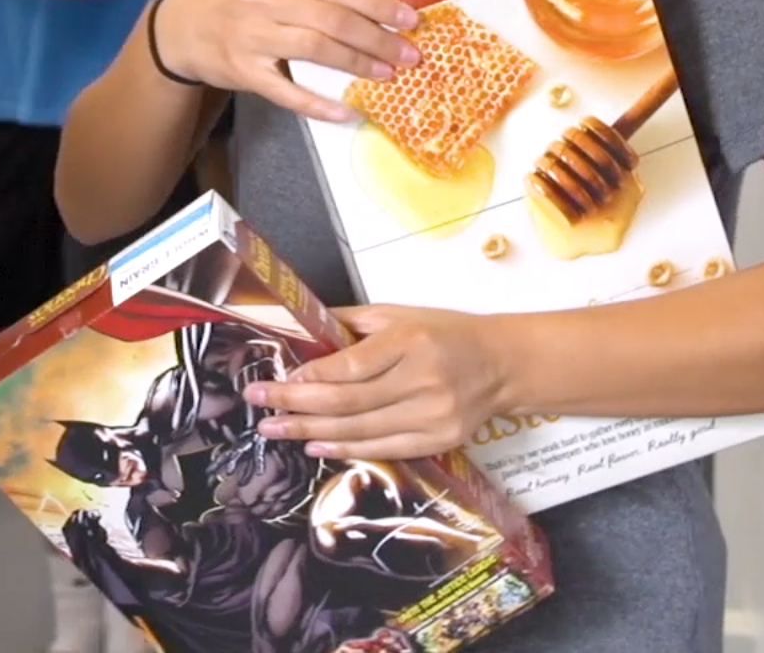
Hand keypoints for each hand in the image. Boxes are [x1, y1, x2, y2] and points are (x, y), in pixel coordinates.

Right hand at [150, 0, 421, 119]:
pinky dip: (318, 103)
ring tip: (388, 73)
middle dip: (378, 38)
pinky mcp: (241, 69)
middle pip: (333, 19)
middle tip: (409, 54)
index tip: (411, 19)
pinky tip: (345, 112)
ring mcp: (250, 35)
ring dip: (357, 63)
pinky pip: (286, 90)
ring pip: (315, 49)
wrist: (180, 24)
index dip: (379, 5)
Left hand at [245, 306, 513, 461]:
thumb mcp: (399, 314)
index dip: (312, 376)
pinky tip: (314, 445)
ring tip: (274, 428)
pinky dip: (345, 449)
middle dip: (296, 403)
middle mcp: (423, 380)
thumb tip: (300, 327)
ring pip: (360, 430)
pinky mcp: (440, 441)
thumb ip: (350, 322)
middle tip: (259, 401)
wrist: (503, 364)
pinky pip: (383, 449)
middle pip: (348, 401)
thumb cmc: (447, 333)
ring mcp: (433, 416)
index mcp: (411, 341)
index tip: (279, 377)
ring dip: (310, 431)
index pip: (352, 365)